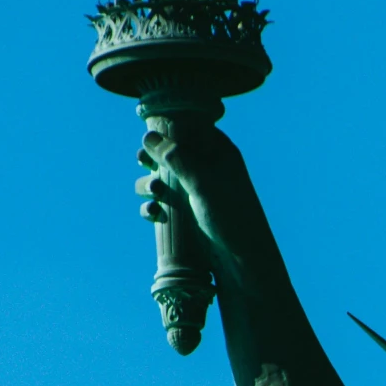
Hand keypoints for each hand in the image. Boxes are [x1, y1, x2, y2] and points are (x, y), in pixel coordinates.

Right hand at [135, 113, 262, 267]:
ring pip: (160, 179)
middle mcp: (206, 168)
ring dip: (149, 184)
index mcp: (219, 151)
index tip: (149, 133)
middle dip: (152, 159)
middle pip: (169, 153)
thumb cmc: (230, 215)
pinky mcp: (186, 214)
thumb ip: (176, 158)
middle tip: (143, 162)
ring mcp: (194, 191)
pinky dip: (153, 207)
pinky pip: (161, 204)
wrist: (242, 258)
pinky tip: (153, 214)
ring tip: (155, 193)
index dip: (168, 128)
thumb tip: (148, 136)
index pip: (190, 127)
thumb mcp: (203, 182)